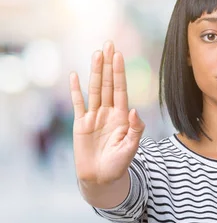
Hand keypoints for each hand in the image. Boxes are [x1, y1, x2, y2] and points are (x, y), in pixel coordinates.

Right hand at [70, 41, 144, 184]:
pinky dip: (76, 90)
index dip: (119, 72)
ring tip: (96, 53)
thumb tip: (134, 110)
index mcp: (122, 116)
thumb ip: (135, 129)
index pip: (121, 89)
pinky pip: (78, 103)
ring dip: (95, 71)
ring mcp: (94, 116)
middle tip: (109, 44)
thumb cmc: (119, 164)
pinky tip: (75, 75)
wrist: (102, 178)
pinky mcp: (81, 124)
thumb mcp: (131, 147)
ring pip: (94, 89)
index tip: (119, 55)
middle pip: (108, 83)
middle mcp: (108, 112)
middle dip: (108, 64)